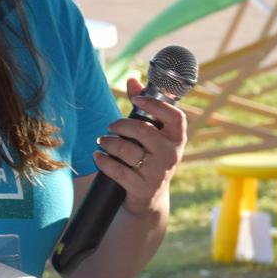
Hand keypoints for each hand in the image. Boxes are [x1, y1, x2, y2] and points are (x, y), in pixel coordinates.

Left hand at [94, 76, 186, 215]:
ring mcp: (158, 173)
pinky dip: (103, 161)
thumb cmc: (151, 157)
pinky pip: (117, 170)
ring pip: (127, 150)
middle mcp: (171, 155)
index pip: (174, 116)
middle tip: (110, 127)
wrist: (150, 198)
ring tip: (102, 141)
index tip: (137, 100)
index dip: (155, 105)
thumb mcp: (154, 135)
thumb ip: (144, 107)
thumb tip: (132, 79)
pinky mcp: (142, 188)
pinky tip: (98, 156)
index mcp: (178, 138)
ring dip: (108, 143)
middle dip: (121, 125)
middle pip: (143, 130)